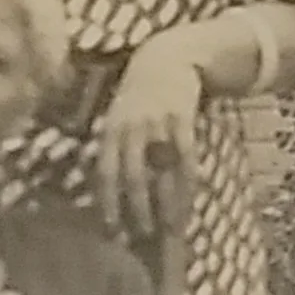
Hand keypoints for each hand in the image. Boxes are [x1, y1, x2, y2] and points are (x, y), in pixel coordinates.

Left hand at [96, 32, 204, 240]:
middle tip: (142, 235)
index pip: (104, 173)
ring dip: (165, 203)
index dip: (107, 202)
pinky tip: (189, 204)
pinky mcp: (182, 120)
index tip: (111, 230)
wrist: (165, 59)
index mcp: (110, 131)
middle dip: (137, 208)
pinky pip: (186, 160)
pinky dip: (188, 186)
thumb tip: (108, 194)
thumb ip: (114, 150)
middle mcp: (131, 128)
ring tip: (170, 229)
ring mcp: (158, 124)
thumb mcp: (117, 119)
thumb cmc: (136, 99)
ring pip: (161, 172)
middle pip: (132, 176)